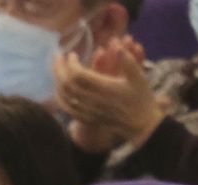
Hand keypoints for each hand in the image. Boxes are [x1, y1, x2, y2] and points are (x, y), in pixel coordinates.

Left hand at [53, 37, 163, 152]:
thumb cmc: (140, 98)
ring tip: (57, 70)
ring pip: (65, 97)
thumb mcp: (139, 77)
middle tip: (58, 57)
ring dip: (57, 82)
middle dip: (60, 69)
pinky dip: (60, 98)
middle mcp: (94, 101)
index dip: (71, 64)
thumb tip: (117, 45)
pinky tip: (59, 89)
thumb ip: (127, 61)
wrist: (140, 125)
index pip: (79, 75)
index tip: (72, 54)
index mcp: (105, 89)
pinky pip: (68, 109)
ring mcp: (89, 112)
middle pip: (67, 85)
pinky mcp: (87, 119)